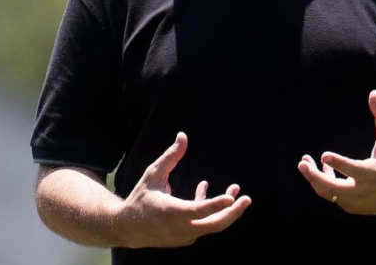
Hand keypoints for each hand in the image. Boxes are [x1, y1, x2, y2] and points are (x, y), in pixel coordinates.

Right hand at [115, 132, 250, 247]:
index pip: (198, 211)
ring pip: (211, 225)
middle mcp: (180, 228)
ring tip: (235, 190)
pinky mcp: (186, 239)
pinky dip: (209, 210)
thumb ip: (170, 157)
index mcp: (171, 212)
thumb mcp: (152, 174)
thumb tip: (183, 136)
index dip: (215, 204)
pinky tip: (205, 189)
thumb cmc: (141, 197)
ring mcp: (185, 236)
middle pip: (214, 225)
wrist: (128, 227)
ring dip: (224, 209)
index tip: (231, 197)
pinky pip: (203, 225)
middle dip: (234, 213)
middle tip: (247, 199)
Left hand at [297, 90, 375, 214]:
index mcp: (374, 173)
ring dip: (314, 179)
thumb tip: (373, 93)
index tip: (324, 155)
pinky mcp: (352, 207)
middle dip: (315, 177)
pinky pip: (332, 196)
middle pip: (334, 189)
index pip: (353, 170)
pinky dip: (323, 183)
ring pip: (329, 193)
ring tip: (304, 162)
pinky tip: (321, 168)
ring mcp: (357, 202)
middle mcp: (364, 190)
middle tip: (302, 164)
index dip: (339, 164)